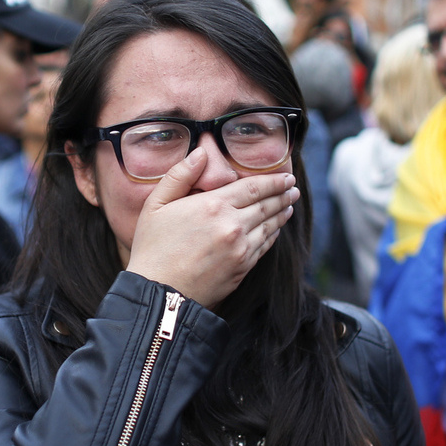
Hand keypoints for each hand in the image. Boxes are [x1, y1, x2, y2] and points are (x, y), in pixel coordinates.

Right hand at [126, 148, 298, 309]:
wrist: (160, 293)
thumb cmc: (153, 248)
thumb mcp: (156, 205)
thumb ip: (180, 175)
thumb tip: (202, 153)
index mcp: (213, 205)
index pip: (253, 187)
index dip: (273, 181)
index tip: (286, 177)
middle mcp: (232, 226)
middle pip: (266, 205)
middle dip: (283, 195)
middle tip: (292, 188)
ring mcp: (240, 249)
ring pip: (269, 226)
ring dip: (282, 213)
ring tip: (289, 205)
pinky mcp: (242, 268)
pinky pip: (264, 246)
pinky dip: (273, 235)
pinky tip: (275, 230)